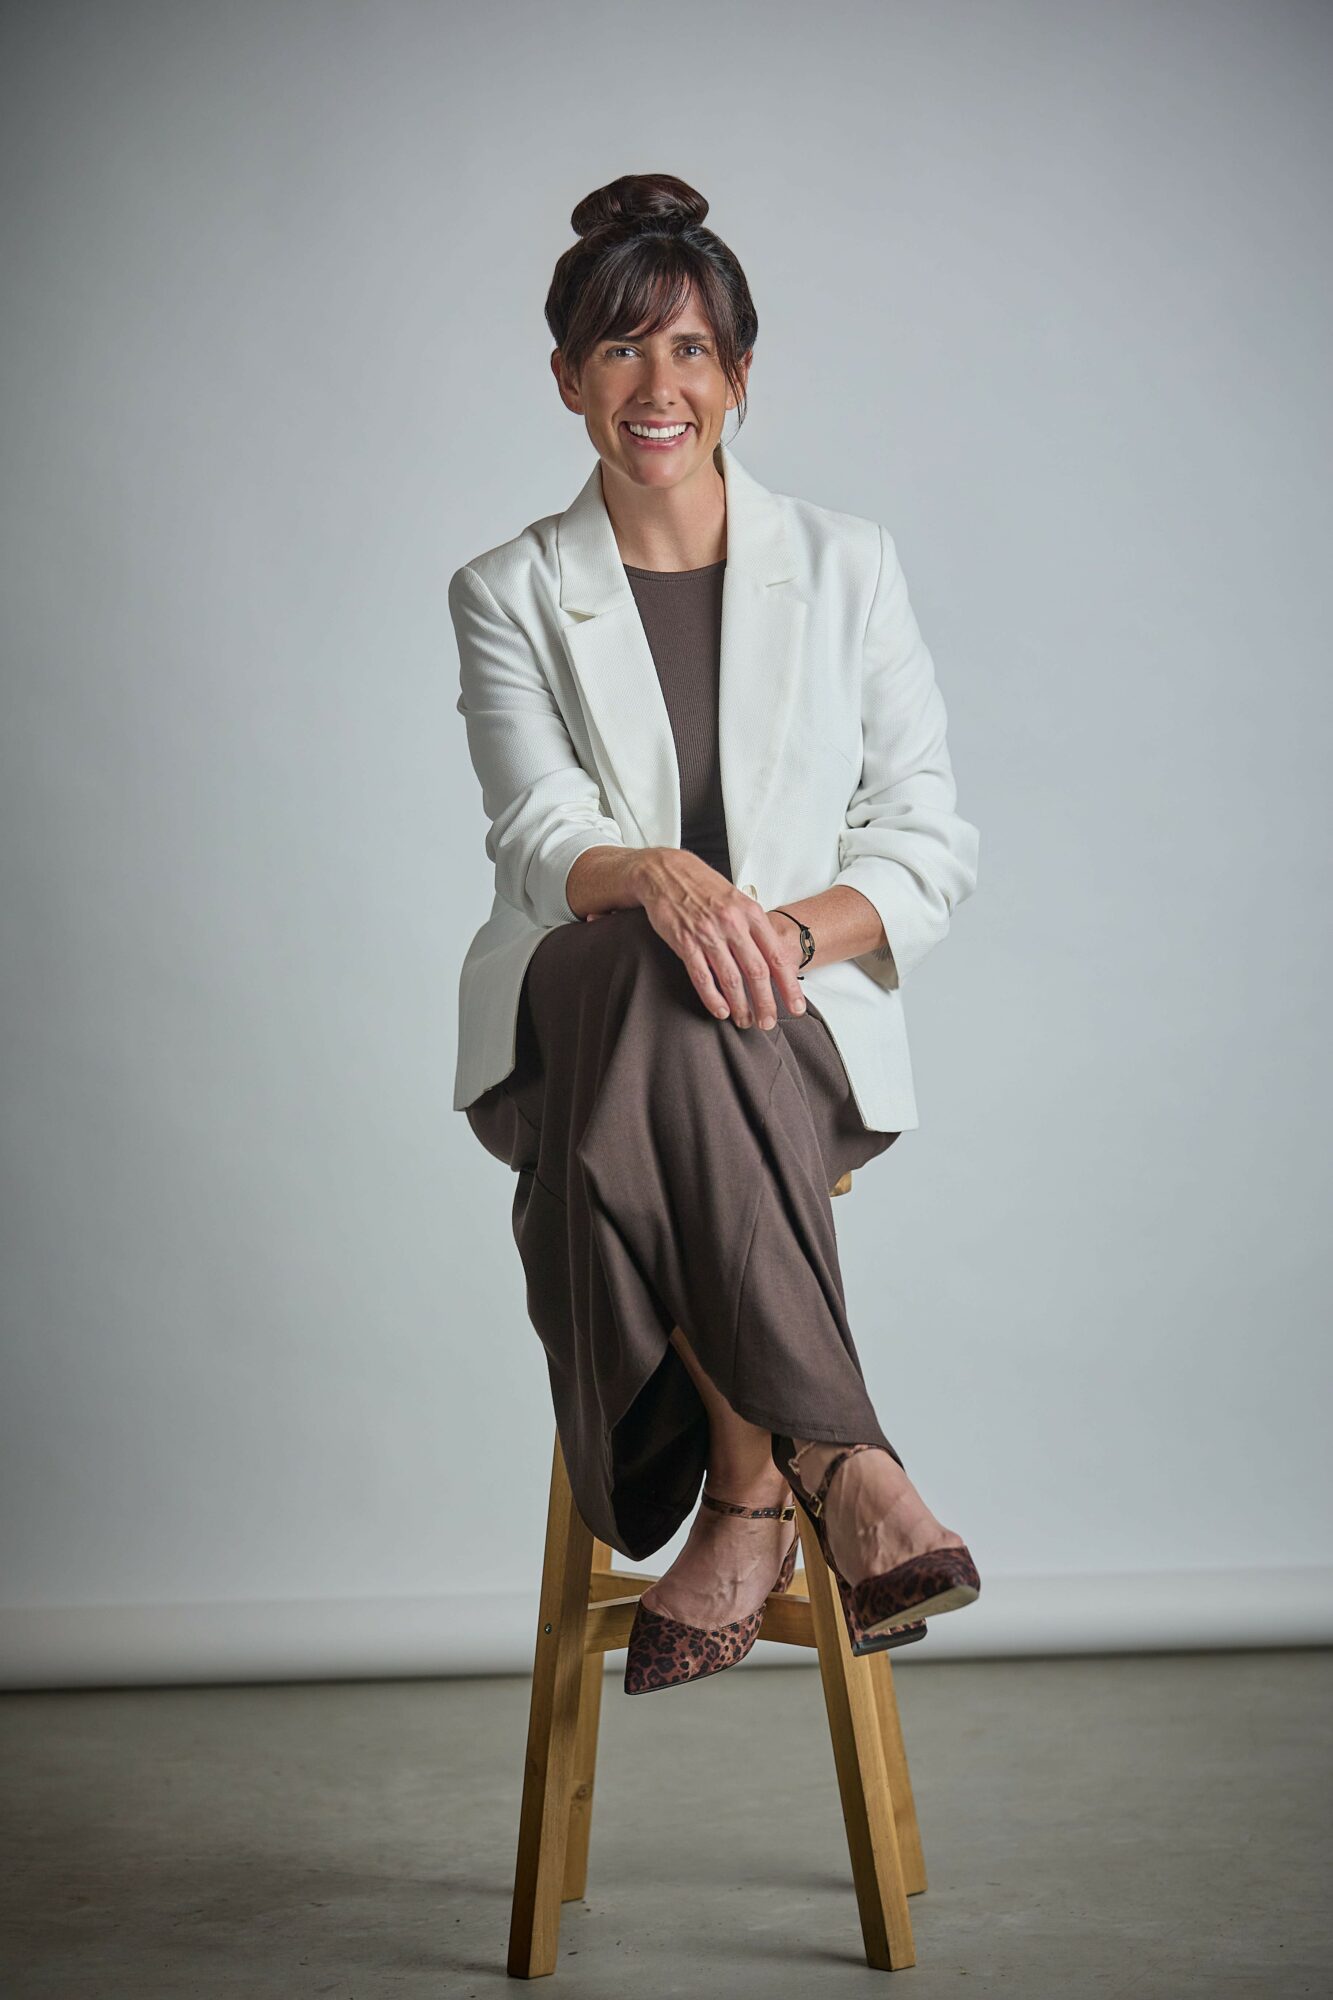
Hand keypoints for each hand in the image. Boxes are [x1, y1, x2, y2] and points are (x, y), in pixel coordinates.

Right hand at [627, 849, 806, 1028]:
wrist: (665, 872)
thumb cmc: (704, 888)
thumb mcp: (737, 899)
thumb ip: (753, 927)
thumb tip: (772, 958)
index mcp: (751, 913)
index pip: (776, 956)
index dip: (788, 985)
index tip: (796, 1007)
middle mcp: (733, 923)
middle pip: (757, 972)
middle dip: (766, 1002)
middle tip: (768, 1022)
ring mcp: (708, 933)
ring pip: (731, 978)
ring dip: (740, 1005)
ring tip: (745, 1021)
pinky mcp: (684, 942)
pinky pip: (702, 976)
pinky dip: (712, 998)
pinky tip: (721, 1011)